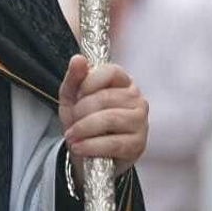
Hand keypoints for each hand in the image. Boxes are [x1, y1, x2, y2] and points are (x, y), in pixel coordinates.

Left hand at [57, 55, 148, 179]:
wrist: (86, 152)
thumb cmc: (83, 120)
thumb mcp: (72, 97)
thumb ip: (74, 78)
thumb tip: (78, 59)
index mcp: (123, 81)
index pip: (111, 71)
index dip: (89, 82)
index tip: (77, 96)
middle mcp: (137, 99)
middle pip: (106, 98)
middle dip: (81, 111)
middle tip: (71, 122)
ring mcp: (140, 122)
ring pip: (110, 119)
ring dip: (84, 129)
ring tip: (72, 136)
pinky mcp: (138, 144)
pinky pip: (113, 143)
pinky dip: (90, 146)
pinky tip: (79, 147)